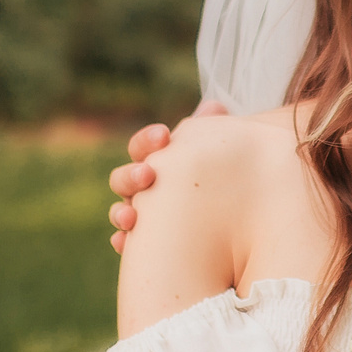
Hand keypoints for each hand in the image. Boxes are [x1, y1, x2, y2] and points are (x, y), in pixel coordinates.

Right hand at [108, 101, 226, 252]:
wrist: (231, 222)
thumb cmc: (221, 177)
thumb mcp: (220, 154)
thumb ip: (213, 132)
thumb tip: (214, 106)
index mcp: (157, 161)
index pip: (142, 147)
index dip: (148, 141)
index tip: (163, 136)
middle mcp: (143, 188)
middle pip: (123, 179)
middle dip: (132, 176)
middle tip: (148, 174)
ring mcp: (142, 215)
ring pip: (121, 212)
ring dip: (121, 211)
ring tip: (131, 216)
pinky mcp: (145, 244)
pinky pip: (127, 244)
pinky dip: (123, 242)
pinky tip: (125, 243)